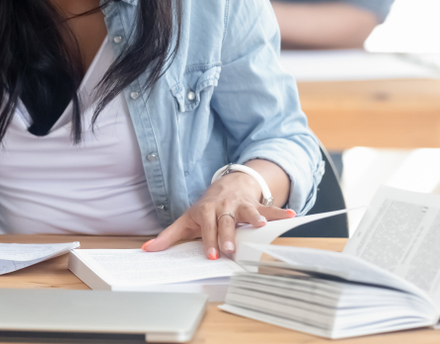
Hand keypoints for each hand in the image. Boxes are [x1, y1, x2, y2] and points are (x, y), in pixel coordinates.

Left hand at [141, 171, 293, 259]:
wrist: (227, 183)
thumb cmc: (206, 207)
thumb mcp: (187, 219)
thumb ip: (169, 236)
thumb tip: (147, 250)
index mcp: (207, 211)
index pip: (207, 227)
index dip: (209, 241)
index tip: (211, 255)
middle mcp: (224, 206)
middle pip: (226, 222)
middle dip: (228, 235)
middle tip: (231, 250)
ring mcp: (241, 204)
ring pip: (248, 212)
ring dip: (255, 218)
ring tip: (262, 226)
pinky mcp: (256, 204)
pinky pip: (269, 208)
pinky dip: (280, 212)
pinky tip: (291, 215)